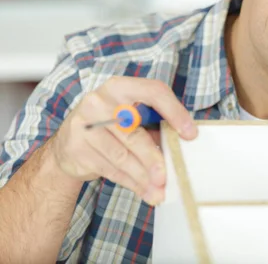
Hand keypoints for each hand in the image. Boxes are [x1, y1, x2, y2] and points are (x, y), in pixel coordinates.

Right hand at [47, 76, 196, 205]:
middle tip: (167, 176)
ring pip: (121, 156)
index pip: (153, 92)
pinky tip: (144, 190)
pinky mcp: (77, 148)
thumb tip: (182, 143)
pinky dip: (131, 182)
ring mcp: (84, 125)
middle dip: (153, 157)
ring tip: (159, 190)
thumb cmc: (111, 125)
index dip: (174, 112)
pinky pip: (110, 169)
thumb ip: (153, 124)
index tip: (190, 133)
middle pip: (133, 132)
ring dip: (143, 176)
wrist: (68, 141)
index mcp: (120, 87)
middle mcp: (99, 102)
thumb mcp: (130, 116)